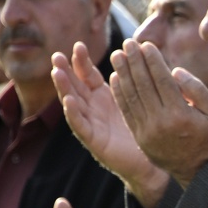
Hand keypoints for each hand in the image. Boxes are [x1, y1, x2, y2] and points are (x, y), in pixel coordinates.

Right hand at [53, 43, 169, 207]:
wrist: (150, 161)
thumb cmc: (146, 128)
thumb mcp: (139, 99)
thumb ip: (136, 80)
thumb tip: (139, 54)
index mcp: (104, 97)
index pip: (88, 75)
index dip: (82, 62)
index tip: (79, 45)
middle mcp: (94, 109)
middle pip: (75, 86)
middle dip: (65, 71)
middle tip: (57, 56)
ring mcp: (92, 124)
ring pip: (73, 103)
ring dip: (64, 88)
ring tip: (57, 73)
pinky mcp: (94, 141)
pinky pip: (81, 125)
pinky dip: (73, 113)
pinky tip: (69, 100)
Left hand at [110, 39, 207, 187]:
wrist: (200, 171)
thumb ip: (197, 90)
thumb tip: (174, 71)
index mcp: (180, 114)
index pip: (161, 80)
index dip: (152, 60)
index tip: (146, 44)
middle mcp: (160, 122)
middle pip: (143, 85)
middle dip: (134, 62)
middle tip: (127, 43)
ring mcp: (147, 131)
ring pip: (131, 96)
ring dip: (122, 74)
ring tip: (117, 55)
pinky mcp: (140, 137)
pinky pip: (127, 111)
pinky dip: (120, 93)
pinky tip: (116, 78)